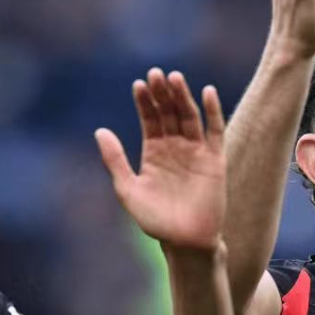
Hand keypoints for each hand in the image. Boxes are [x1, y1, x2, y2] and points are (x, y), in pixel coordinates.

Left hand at [96, 69, 226, 251]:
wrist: (184, 241)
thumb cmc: (155, 220)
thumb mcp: (128, 189)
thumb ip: (115, 160)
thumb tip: (99, 130)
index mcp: (154, 152)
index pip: (149, 119)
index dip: (144, 102)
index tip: (139, 84)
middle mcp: (175, 147)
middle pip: (169, 112)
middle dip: (162, 93)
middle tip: (156, 73)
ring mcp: (196, 151)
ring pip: (189, 116)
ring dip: (183, 96)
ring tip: (175, 78)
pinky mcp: (215, 159)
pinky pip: (215, 130)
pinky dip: (212, 111)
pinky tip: (207, 92)